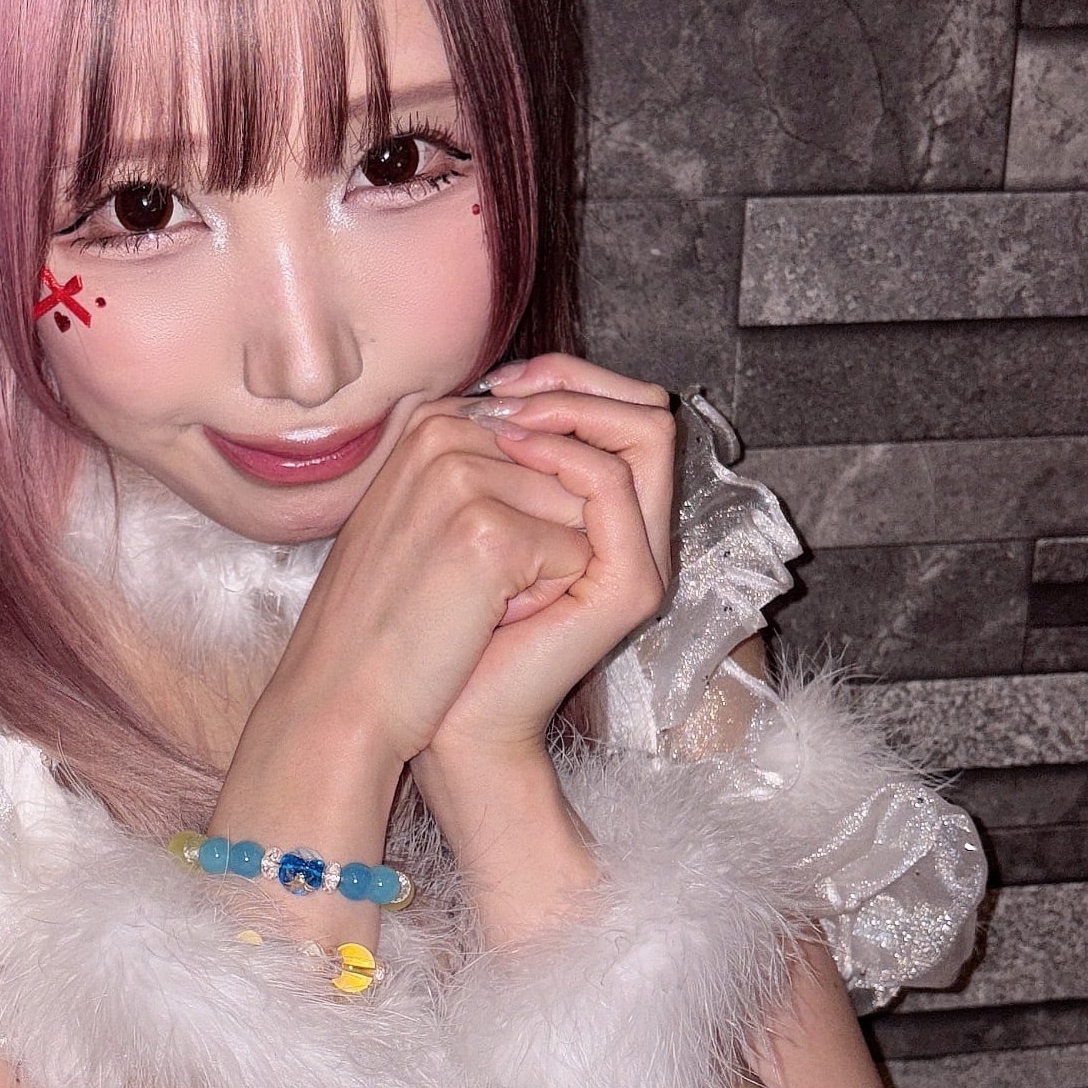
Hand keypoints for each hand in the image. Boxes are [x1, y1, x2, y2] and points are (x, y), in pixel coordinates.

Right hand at [250, 383, 627, 774]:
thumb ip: (479, 467)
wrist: (342, 693)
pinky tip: (484, 620)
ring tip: (474, 599)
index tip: (463, 555)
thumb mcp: (417, 511)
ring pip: (582, 511)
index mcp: (431, 424)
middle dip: (544, 535)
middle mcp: (445, 436)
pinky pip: (579, 554)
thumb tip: (562, 451)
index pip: (545, 444)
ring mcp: (465, 481)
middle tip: (467, 585)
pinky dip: (546, 599)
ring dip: (547, 567)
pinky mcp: (492, 533)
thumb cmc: (380, 616)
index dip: (527, 512)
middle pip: (568, 473)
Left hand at [420, 355, 674, 770]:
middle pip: (647, 411)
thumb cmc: (441, 625)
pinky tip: (511, 450)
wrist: (440, 711)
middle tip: (506, 386)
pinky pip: (613, 487)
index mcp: (602, 517)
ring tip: (503, 415)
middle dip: (575, 379)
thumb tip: (485, 387)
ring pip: (644, 435)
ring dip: (570, 408)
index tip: (495, 381)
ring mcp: (640, 558)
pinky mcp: (629, 585)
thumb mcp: (464, 520)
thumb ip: (493, 458)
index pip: (622, 409)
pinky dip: (564, 453)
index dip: (564, 376)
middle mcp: (635, 532)